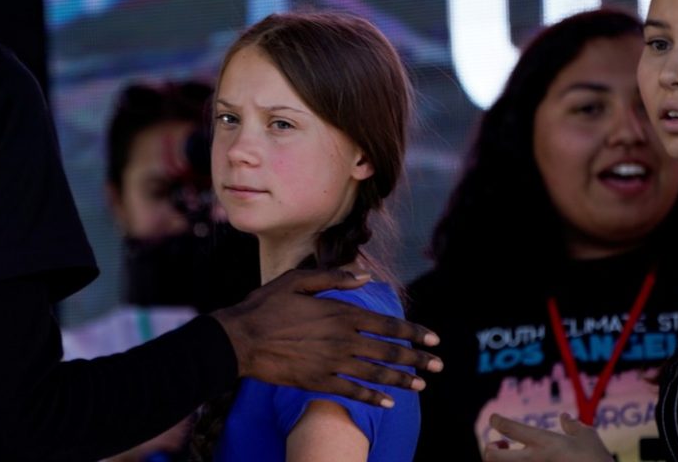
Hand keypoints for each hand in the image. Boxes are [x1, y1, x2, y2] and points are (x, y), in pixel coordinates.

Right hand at [210, 268, 442, 406]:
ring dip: (402, 379)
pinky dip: (373, 397)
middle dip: (417, 359)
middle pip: (389, 352)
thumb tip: (365, 277)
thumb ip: (335, 278)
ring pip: (376, 374)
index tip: (433, 339)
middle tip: (438, 365)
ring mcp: (331, 364)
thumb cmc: (267, 305)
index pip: (387, 325)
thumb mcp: (299, 279)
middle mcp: (342, 340)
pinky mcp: (318, 382)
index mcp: (341, 313)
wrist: (239, 339)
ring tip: (422, 384)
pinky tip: (389, 402)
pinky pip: (352, 391)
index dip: (413, 333)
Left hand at [483, 413, 612, 461]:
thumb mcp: (589, 438)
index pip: (508, 427)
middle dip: (490, 449)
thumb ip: (573, 426)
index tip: (495, 419)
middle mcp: (533, 460)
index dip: (496, 420)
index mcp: (543, 442)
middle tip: (498, 445)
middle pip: (492, 455)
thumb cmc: (598, 461)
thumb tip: (564, 417)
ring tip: (509, 456)